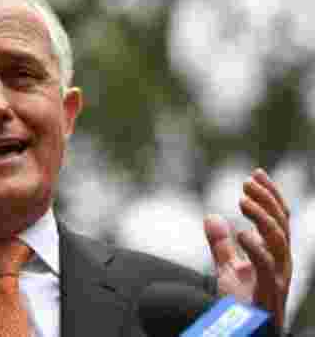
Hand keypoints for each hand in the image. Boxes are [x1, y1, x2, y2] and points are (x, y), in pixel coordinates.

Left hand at [204, 168, 291, 328]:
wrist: (241, 334)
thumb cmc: (240, 305)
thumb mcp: (227, 270)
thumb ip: (221, 245)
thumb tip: (211, 217)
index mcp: (274, 254)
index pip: (279, 218)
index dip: (270, 195)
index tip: (256, 173)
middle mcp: (281, 262)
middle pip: (281, 223)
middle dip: (267, 199)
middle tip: (247, 182)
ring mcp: (278, 277)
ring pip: (279, 239)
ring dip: (262, 216)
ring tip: (243, 199)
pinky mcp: (269, 292)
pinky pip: (268, 265)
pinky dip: (256, 247)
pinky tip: (241, 232)